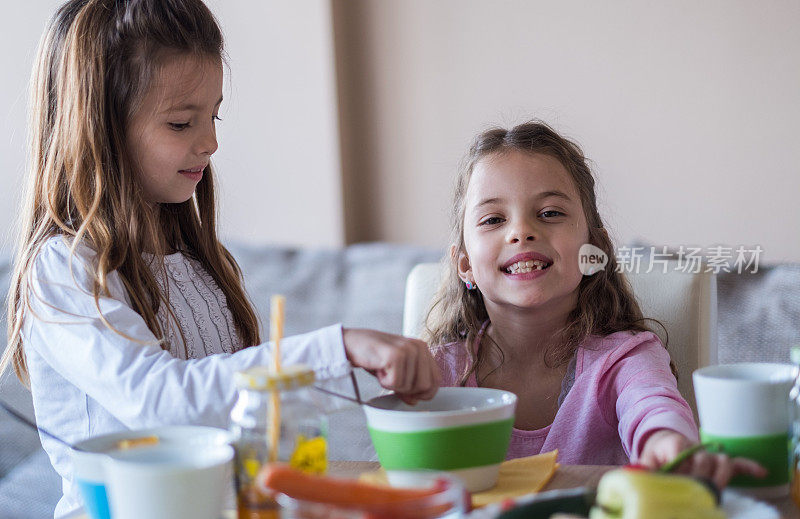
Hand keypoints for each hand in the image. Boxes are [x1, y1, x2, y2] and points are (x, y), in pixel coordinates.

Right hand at [342, 328, 439, 404]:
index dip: (423, 393)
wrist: (351, 343)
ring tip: (383, 371)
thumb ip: (409, 383)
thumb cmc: (374, 356)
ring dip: (393, 385)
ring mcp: (408, 350)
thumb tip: (415, 401)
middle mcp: (419, 347)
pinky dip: (384, 382)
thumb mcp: (396, 370)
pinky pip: (396, 383)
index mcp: (423, 348)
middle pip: (425, 386)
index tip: (409, 394)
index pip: (436, 380)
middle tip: (392, 380)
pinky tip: (378, 369)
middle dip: (407, 390)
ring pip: (410, 386)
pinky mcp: (396, 355)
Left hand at [639, 429, 767, 489]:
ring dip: (721, 476)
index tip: (674, 482)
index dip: (678, 469)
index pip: (679, 453)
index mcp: (672, 444)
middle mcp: (694, 447)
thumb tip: (638, 478)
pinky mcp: (718, 462)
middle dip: (699, 478)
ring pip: (721, 460)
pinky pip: (736, 462)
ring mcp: (708, 454)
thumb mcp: (644, 461)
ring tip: (716, 491)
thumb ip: (642, 469)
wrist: (664, 444)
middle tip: (694, 492)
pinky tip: (761, 472)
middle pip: (703, 460)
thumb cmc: (655, 456)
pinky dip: (749, 466)